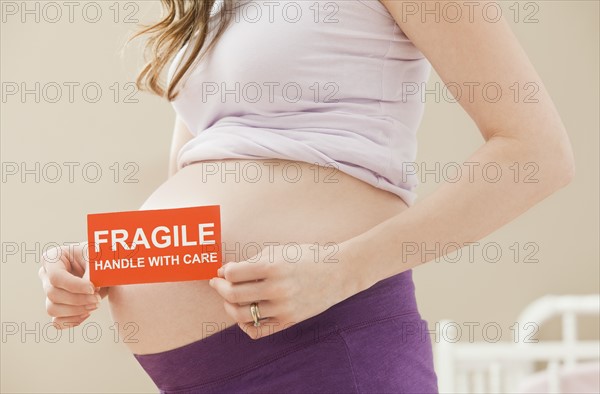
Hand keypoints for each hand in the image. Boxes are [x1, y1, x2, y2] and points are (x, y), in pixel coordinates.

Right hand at [38, 242, 106, 328]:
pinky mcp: (56, 306)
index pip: (56, 277)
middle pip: (53, 294)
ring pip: (52, 309)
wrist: (106, 270)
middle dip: (78, 299)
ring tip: (95, 305)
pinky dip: (71, 321)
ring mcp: (49, 291)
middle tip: (97, 299)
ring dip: (76, 311)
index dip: (75, 286)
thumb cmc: (100, 260)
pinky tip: (87, 314)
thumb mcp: (97, 261)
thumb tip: (89, 291)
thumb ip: (92, 274)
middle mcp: (47, 275)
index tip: (93, 288)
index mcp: (53, 258)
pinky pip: (56, 321)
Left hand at [208, 241, 364, 339]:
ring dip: (228, 306)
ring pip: (241, 314)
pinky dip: (244, 325)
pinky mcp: (288, 321)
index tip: (223, 271)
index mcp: (273, 266)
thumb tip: (224, 272)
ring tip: (228, 299)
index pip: (233, 273)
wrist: (339, 272)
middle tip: (217, 284)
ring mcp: (283, 308)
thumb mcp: (279, 252)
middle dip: (220, 288)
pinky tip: (243, 315)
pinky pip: (257, 330)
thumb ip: (251, 262)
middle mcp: (277, 289)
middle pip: (233, 294)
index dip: (224, 272)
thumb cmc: (307, 257)